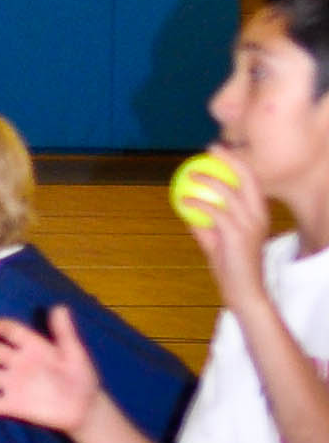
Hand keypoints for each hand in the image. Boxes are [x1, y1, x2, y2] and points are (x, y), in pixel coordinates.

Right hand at [0, 305, 100, 434]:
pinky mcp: (11, 404)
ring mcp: (12, 384)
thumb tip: (59, 307)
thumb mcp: (74, 352)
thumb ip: (64, 331)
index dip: (2, 327)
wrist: (84, 407)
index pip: (13, 331)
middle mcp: (17, 362)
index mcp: (31, 346)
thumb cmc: (80, 375)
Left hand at [194, 155, 273, 316]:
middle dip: (230, 159)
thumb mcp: (218, 243)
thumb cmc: (232, 268)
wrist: (244, 293)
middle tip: (210, 149)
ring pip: (229, 192)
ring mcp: (250, 225)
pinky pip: (214, 212)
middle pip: (247, 178)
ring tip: (191, 172)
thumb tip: (188, 212)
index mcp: (260, 214)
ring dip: (208, 179)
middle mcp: (259, 216)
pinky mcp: (238, 235)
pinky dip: (196, 203)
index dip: (237, 162)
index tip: (218, 150)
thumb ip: (206, 227)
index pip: (253, 180)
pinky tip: (183, 200)